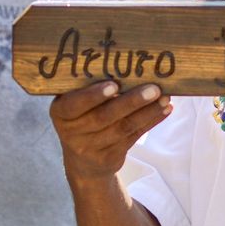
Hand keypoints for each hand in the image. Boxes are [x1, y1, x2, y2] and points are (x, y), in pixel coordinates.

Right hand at [48, 81, 171, 181]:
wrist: (83, 162)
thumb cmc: (81, 118)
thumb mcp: (75, 105)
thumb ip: (89, 88)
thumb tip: (124, 63)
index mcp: (60, 112)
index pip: (74, 105)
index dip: (93, 96)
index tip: (113, 85)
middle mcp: (71, 132)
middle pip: (103, 117)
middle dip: (130, 102)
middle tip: (153, 88)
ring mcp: (90, 148)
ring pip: (122, 128)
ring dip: (146, 112)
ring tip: (164, 97)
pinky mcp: (109, 158)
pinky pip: (133, 137)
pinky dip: (150, 122)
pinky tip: (164, 109)